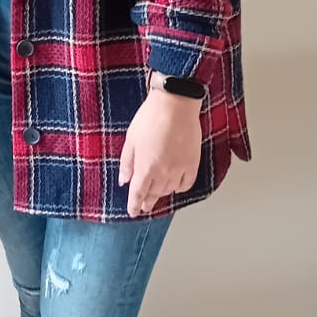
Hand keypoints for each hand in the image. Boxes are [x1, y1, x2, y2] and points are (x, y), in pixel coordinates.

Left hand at [119, 74, 202, 217]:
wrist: (176, 104)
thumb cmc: (151, 116)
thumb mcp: (131, 139)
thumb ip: (127, 163)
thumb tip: (124, 180)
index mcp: (145, 167)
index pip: (138, 194)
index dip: (134, 205)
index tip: (133, 212)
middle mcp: (163, 173)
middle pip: (154, 194)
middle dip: (147, 202)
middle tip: (144, 207)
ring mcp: (180, 169)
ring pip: (169, 190)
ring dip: (162, 194)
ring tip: (157, 194)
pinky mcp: (193, 163)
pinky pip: (187, 184)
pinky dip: (180, 187)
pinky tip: (175, 186)